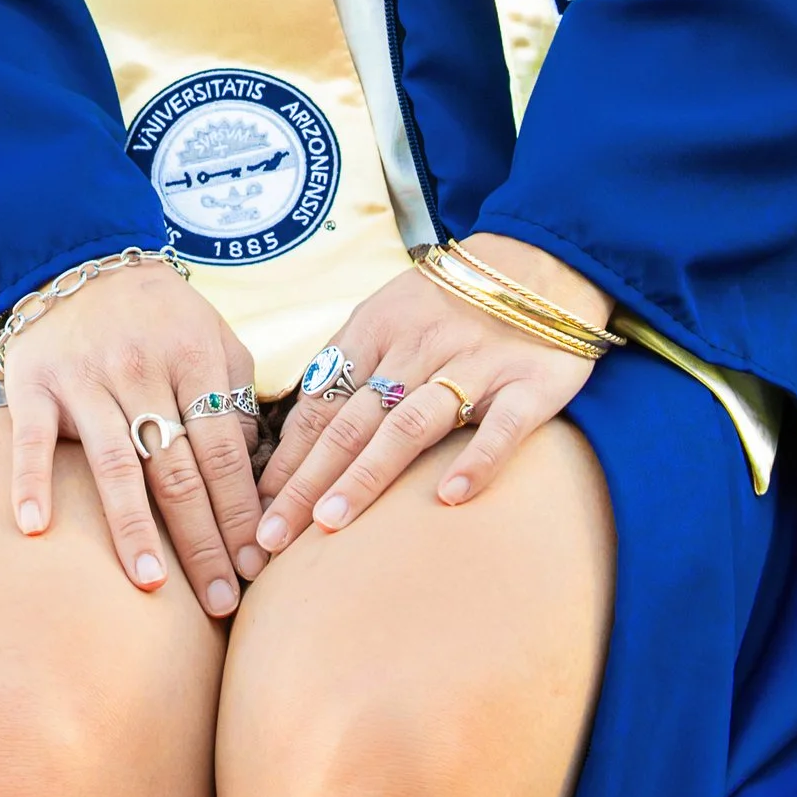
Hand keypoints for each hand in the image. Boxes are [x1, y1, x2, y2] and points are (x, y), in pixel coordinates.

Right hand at [2, 264, 262, 616]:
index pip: (224, 451)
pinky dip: (32, 482)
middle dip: (203, 540)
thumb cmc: (158, 314)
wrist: (77, 259)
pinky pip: (32, 439)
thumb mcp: (213, 335)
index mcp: (194, 358)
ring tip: (151, 584)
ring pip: (115, 463)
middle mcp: (141, 369)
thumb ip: (238, 394)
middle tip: (222, 602)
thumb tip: (261, 470)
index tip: (258, 565)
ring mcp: (86, 378)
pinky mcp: (34, 383)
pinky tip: (37, 530)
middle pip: (178, 468)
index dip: (242, 511)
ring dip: (133, 528)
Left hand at [253, 238, 609, 550]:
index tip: (256, 509)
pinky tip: (450, 496)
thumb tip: (293, 430)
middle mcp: (417, 349)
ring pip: (410, 424)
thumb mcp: (388, 314)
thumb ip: (348, 365)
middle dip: (306, 482)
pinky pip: (501, 426)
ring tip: (333, 522)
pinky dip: (476, 459)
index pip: (319, 405)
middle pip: (351, 424)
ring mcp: (474, 366)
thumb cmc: (451, 299)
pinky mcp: (529, 384)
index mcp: (375, 332)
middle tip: (273, 538)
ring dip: (368, 474)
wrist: (540, 258)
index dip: (285, 459)